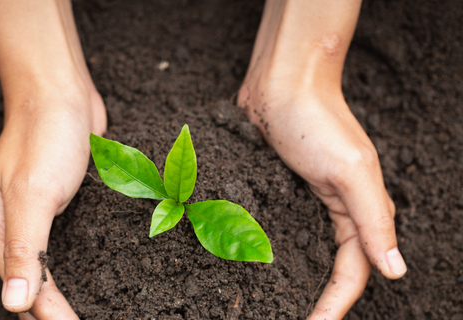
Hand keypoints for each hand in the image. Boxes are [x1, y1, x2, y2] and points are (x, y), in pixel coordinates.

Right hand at [0, 91, 105, 317]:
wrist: (60, 95)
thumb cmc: (44, 137)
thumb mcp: (32, 194)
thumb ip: (22, 250)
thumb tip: (12, 303)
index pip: (23, 291)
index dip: (52, 315)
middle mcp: (7, 231)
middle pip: (32, 288)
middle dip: (57, 311)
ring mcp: (30, 220)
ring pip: (47, 272)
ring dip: (67, 294)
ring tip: (94, 311)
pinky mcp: (52, 209)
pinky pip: (63, 250)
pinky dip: (76, 270)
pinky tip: (94, 281)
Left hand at [239, 81, 406, 318]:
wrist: (280, 84)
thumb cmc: (317, 121)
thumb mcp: (350, 171)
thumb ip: (374, 220)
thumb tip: (397, 271)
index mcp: (362, 210)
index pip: (354, 273)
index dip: (336, 304)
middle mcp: (337, 209)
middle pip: (332, 268)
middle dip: (319, 299)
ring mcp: (307, 200)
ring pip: (306, 250)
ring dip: (295, 277)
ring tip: (273, 302)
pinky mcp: (280, 188)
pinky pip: (280, 228)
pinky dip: (272, 249)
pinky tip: (254, 262)